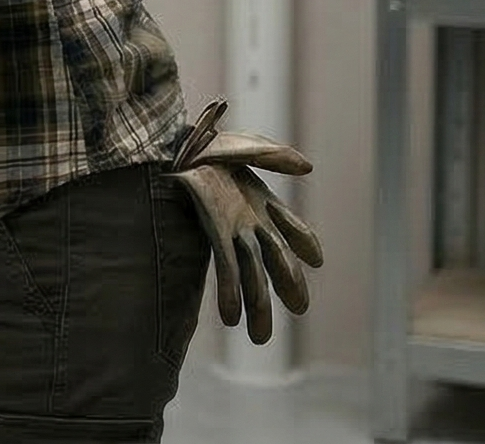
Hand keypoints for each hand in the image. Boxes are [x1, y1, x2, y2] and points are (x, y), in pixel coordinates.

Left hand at [168, 99, 323, 344]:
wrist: (166, 146)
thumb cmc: (201, 145)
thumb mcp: (242, 146)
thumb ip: (273, 156)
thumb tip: (307, 166)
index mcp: (261, 201)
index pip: (291, 228)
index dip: (304, 242)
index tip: (317, 260)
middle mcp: (249, 221)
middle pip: (275, 259)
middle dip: (288, 286)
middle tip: (300, 309)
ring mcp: (231, 230)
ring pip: (252, 272)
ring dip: (257, 304)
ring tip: (259, 338)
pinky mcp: (211, 232)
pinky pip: (225, 266)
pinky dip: (230, 291)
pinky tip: (230, 317)